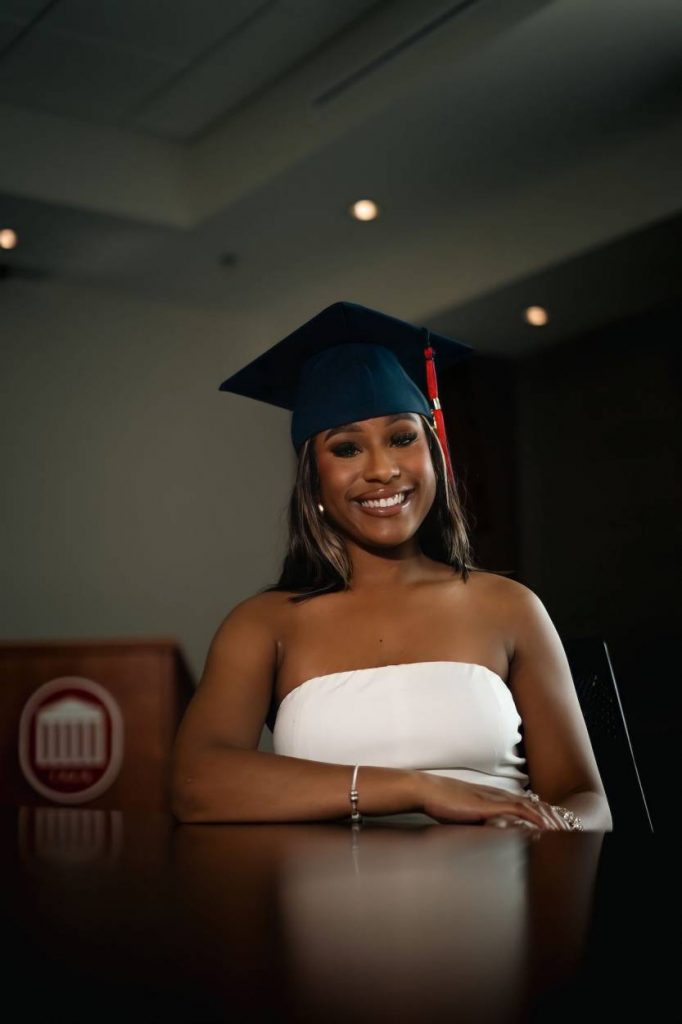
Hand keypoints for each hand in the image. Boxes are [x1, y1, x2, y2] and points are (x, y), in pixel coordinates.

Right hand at [414, 774, 565, 829]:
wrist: (427, 790)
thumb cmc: (440, 803)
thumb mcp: (463, 814)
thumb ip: (478, 821)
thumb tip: (486, 832)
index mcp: (493, 796)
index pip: (525, 802)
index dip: (542, 812)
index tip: (556, 824)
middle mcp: (498, 794)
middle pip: (534, 803)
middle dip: (553, 816)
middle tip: (569, 830)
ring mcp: (495, 798)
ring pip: (532, 805)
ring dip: (550, 818)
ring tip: (565, 831)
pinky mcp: (491, 804)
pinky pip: (520, 810)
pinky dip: (536, 817)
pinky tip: (546, 828)